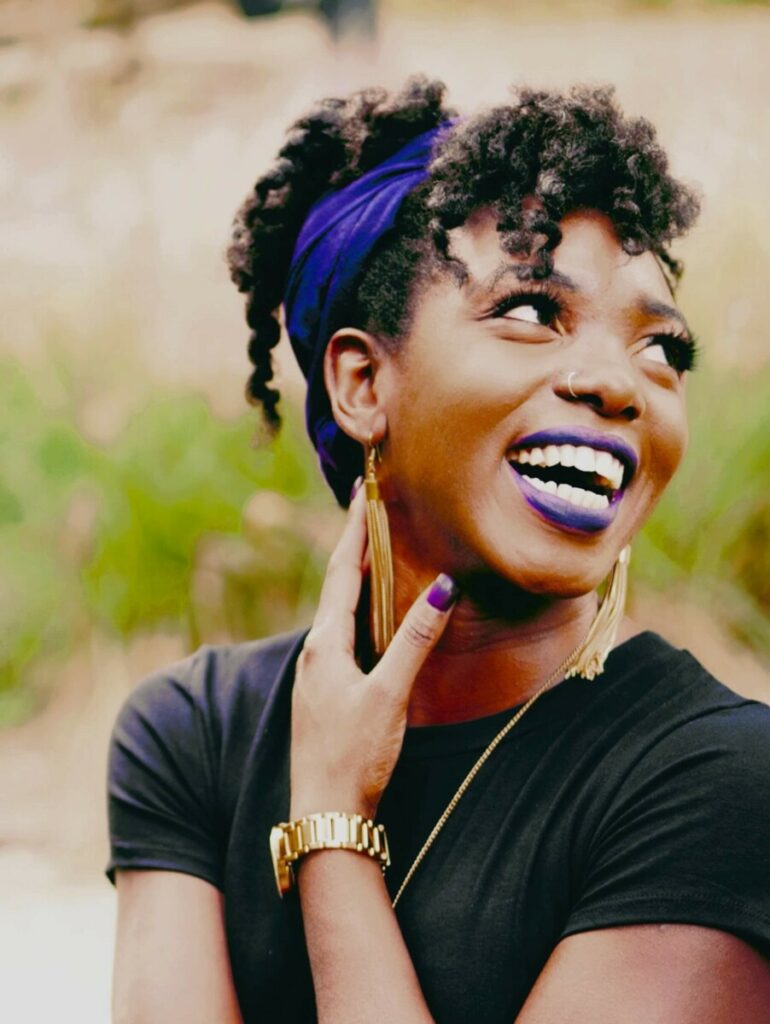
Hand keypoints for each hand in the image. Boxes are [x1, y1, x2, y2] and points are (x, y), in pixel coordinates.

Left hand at [289, 481, 458, 820]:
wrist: (325, 812)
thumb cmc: (354, 755)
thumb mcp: (389, 695)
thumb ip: (415, 641)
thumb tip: (441, 588)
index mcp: (324, 645)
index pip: (341, 573)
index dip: (354, 533)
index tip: (362, 494)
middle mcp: (315, 653)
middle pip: (337, 586)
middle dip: (354, 548)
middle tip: (370, 512)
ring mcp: (318, 673)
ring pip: (338, 612)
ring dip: (355, 579)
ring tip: (373, 552)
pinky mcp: (326, 692)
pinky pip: (342, 635)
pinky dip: (358, 612)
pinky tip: (370, 618)